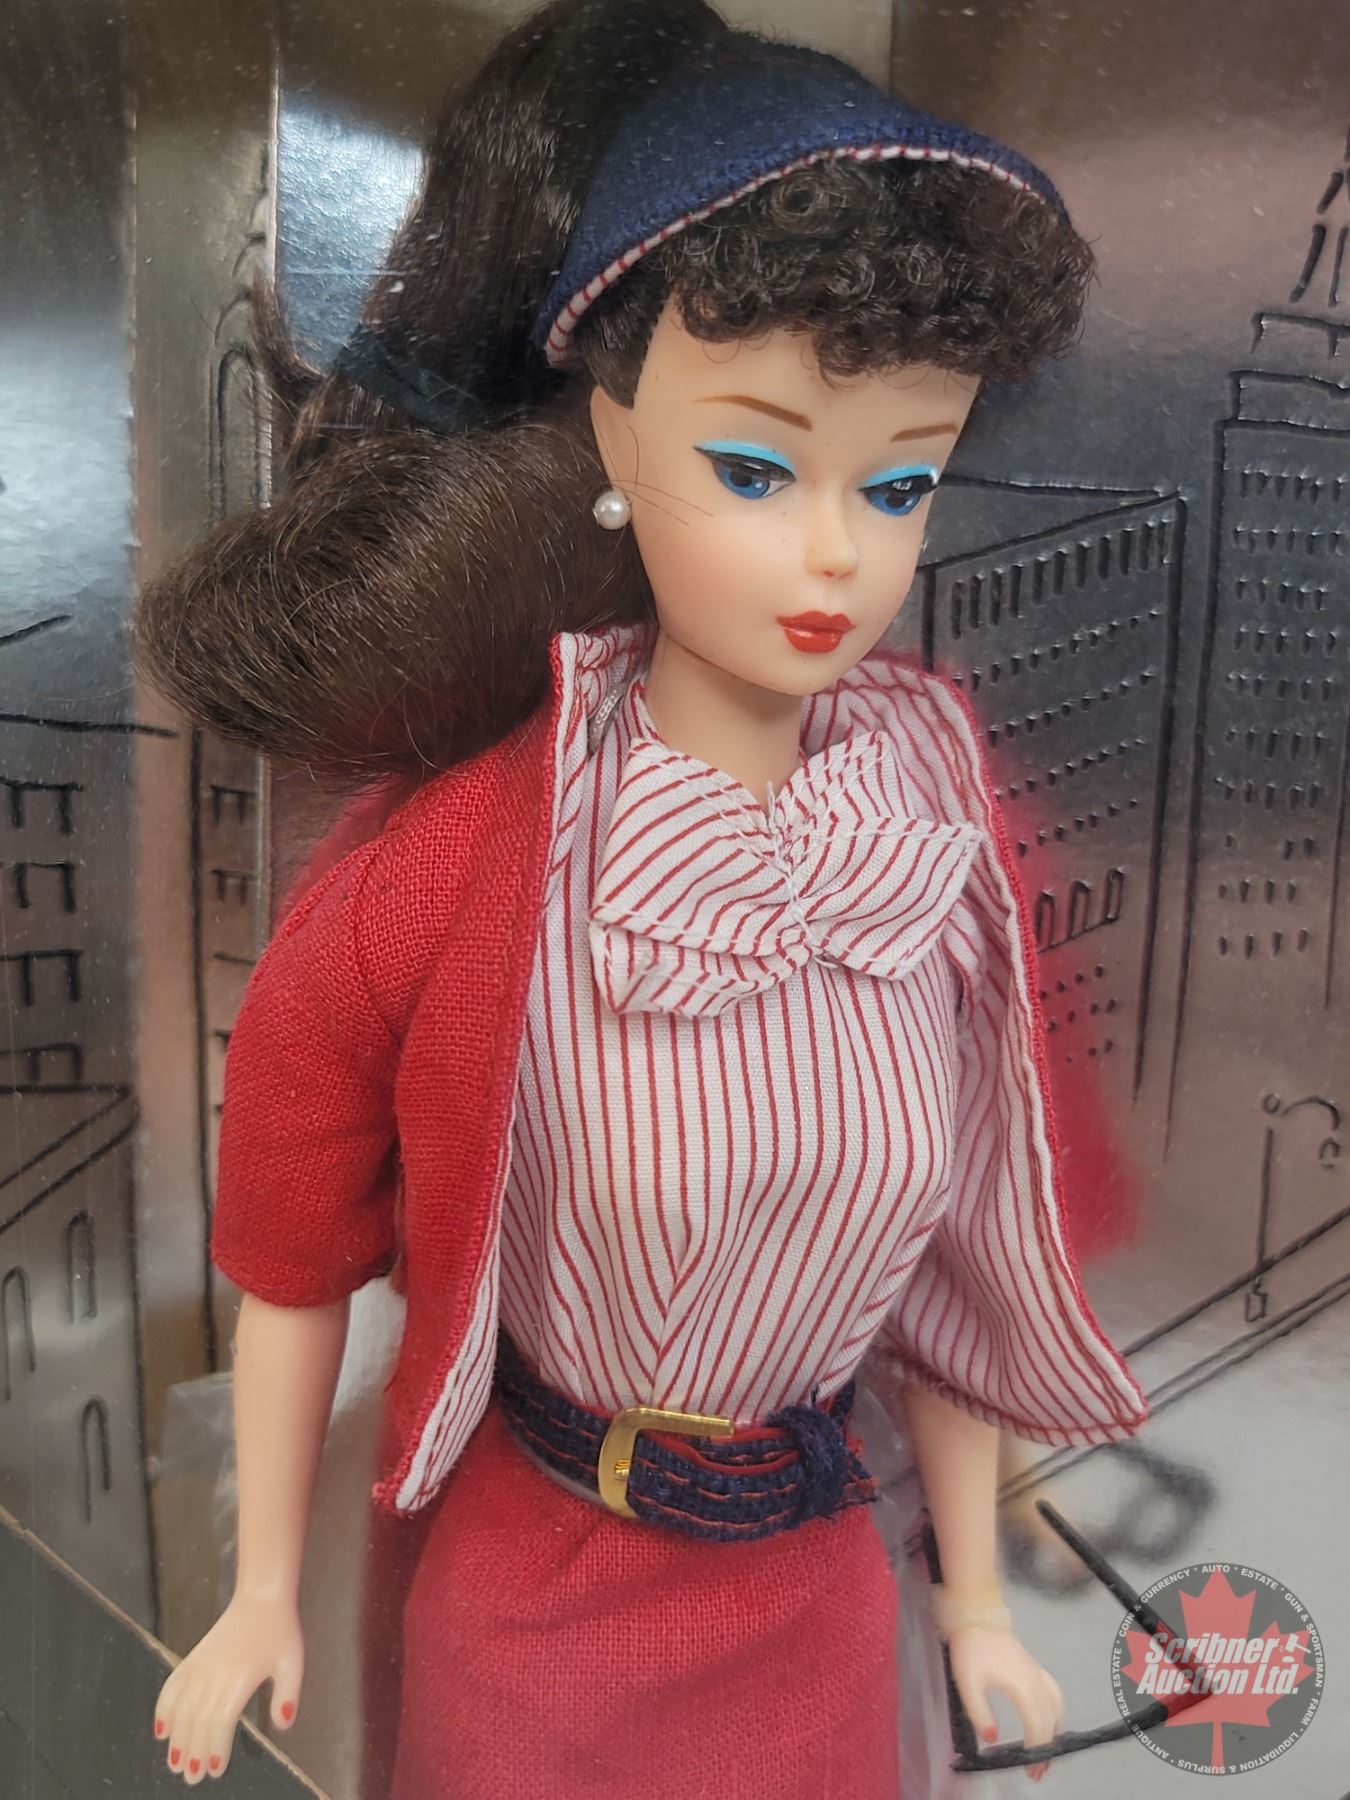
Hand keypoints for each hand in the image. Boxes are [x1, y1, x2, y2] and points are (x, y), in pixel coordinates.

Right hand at [153, 1591, 303, 1783]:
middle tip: (191, 1777)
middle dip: (193, 1751)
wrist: (260, 1597)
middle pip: (198, 1721)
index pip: (221, 1721)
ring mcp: (200, 1665)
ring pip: (181, 1708)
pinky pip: (172, 1686)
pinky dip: (163, 1709)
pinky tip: (161, 1730)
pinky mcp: (193, 1658)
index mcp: (240, 1678)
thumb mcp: (293, 1663)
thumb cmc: (280, 1631)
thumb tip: (284, 1725)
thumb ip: (288, 1695)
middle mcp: (215, 1674)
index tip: (214, 1770)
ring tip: (174, 1763)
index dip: (215, 1747)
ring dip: (176, 1738)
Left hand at [948, 1623, 1061, 1782]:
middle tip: (1037, 1772)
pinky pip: (1054, 1695)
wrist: (977, 1618)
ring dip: (1053, 1733)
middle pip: (1049, 1721)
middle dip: (1045, 1749)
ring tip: (1045, 1754)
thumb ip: (979, 1713)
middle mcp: (1036, 1682)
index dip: (1036, 1751)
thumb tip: (992, 1738)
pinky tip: (1050, 1722)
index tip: (1030, 1770)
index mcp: (1022, 1687)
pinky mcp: (1035, 1668)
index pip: (1037, 1726)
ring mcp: (1038, 1673)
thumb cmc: (971, 1650)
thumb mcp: (967, 1684)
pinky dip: (1056, 1714)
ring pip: (1055, 1708)